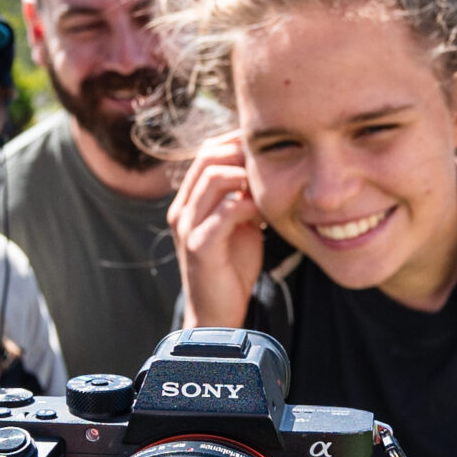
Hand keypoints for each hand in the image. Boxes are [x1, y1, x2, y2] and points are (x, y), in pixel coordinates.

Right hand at [167, 131, 266, 328]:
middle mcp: (182, 208)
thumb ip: (244, 196)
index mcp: (190, 200)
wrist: (218, 313)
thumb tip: (267, 169)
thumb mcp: (239, 223)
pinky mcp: (199, 247)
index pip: (208, 152)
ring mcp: (187, 226)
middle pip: (208, 157)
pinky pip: (224, 212)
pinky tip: (266, 212)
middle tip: (274, 160)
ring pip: (213, 178)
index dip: (237, 142)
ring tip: (269, 185)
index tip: (269, 147)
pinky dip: (248, 205)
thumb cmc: (231, 267)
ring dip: (246, 175)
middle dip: (243, 152)